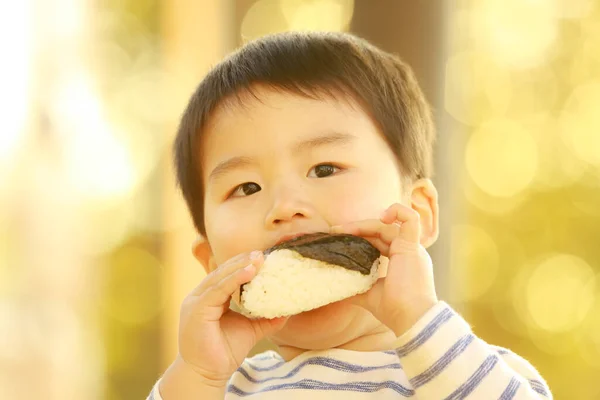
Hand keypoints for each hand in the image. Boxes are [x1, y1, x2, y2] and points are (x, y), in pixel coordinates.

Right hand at [177, 251, 287, 386]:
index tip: (262, 257)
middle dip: (242, 261)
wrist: (208, 374)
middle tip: (262, 253)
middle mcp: (199, 296)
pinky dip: (234, 279)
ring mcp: (196, 302)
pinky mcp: (197, 310)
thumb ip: (265, 319)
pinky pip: (217, 290)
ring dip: (240, 266)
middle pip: (222, 272)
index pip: (225, 275)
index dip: (243, 265)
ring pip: (220, 277)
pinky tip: (249, 272)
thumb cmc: (224, 352)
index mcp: (209, 298)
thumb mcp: (250, 330)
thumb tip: (287, 310)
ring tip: (258, 259)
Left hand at [330, 203, 437, 336]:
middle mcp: (407, 251)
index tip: (337, 237)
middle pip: (380, 230)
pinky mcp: (413, 246)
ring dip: (364, 223)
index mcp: (400, 260)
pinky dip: (397, 211)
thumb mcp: (369, 295)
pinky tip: (381, 216)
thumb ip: (355, 286)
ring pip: (388, 224)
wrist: (412, 319)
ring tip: (345, 228)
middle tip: (334, 231)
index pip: (378, 240)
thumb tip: (334, 287)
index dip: (359, 236)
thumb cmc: (394, 310)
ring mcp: (411, 247)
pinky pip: (410, 218)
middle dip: (356, 229)